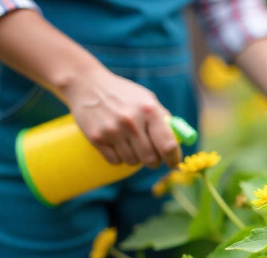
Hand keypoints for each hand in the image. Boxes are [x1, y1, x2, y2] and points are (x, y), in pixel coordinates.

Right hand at [61, 67, 179, 167]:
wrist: (87, 85)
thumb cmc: (123, 94)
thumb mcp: (147, 99)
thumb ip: (163, 119)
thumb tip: (178, 142)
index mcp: (149, 110)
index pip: (168, 144)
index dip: (173, 158)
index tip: (173, 163)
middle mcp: (131, 121)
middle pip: (150, 159)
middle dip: (154, 162)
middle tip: (153, 158)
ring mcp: (112, 130)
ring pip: (132, 162)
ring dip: (135, 158)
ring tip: (131, 144)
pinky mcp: (97, 138)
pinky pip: (115, 161)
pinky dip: (119, 157)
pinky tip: (117, 144)